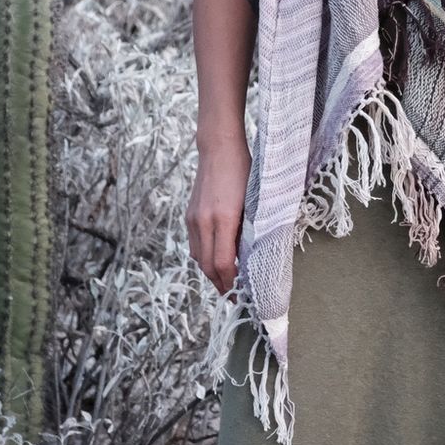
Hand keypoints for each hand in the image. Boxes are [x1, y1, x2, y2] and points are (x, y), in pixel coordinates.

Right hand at [187, 138, 250, 296]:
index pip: (222, 262)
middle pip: (207, 265)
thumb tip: (252, 257)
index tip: (240, 294)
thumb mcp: (254, 200)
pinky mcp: (189, 215)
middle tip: (233, 296)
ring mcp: (193, 219)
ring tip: (226, 281)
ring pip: (197, 257)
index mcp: (223, 218)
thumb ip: (251, 229)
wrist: (218, 149)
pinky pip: (194, 245)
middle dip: (220, 284)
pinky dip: (204, 257)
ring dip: (210, 272)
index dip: (230, 282)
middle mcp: (203, 221)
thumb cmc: (244, 171)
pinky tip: (215, 259)